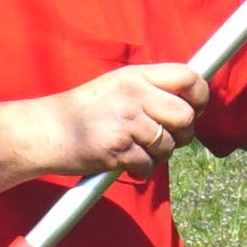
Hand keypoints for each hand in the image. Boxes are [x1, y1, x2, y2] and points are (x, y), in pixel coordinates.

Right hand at [45, 60, 208, 181]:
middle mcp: (133, 95)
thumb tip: (191, 102)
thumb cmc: (84, 112)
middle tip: (168, 138)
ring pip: (168, 145)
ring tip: (137, 150)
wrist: (45, 131)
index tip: (196, 109)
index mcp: (135, 75)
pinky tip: (124, 163)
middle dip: (184, 133)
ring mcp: (126, 122)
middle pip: (185, 116)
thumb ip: (150, 89)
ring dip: (158, 155)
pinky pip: (148, 165)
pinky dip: (140, 170)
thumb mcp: (117, 86)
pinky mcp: (117, 148)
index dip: (201, 96)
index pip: (188, 78)